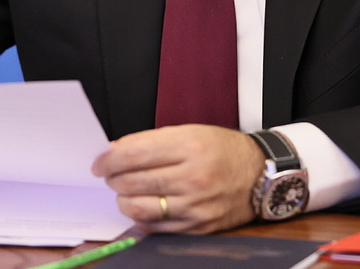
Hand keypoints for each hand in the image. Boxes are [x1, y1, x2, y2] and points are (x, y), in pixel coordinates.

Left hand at [91, 125, 263, 233]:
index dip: (108, 160)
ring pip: (139, 208)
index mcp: (189, 146)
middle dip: (113, 179)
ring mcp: (195, 205)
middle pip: (131, 182)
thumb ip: (151, 141)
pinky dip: (142, 217)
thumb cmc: (223, 150)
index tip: (99, 163)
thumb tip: (115, 152)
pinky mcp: (198, 227)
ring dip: (123, 200)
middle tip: (110, 176)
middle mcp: (193, 176)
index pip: (133, 154)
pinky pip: (156, 227)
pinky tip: (143, 206)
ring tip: (125, 192)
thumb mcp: (190, 132)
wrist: (260, 174)